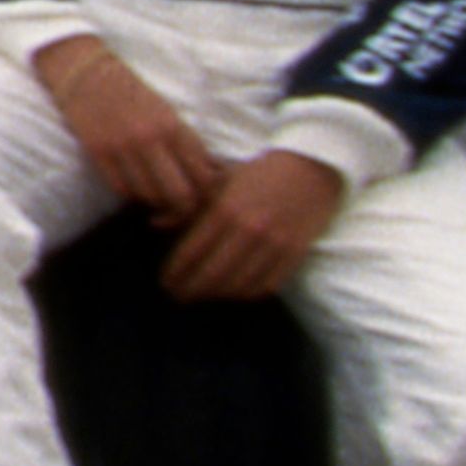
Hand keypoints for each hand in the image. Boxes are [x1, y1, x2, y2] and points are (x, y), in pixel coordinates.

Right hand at [29, 29, 223, 226]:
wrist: (86, 73)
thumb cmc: (132, 93)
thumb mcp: (167, 113)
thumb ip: (187, 143)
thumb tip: (211, 175)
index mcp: (175, 127)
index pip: (204, 177)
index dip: (207, 197)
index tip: (200, 199)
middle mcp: (151, 139)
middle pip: (181, 195)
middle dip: (183, 211)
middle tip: (177, 212)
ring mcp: (123, 146)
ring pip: (150, 196)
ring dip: (154, 203)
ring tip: (154, 199)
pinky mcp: (98, 152)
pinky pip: (122, 189)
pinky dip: (131, 194)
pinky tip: (133, 188)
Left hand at [162, 146, 348, 304]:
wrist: (310, 169)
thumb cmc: (257, 175)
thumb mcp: (218, 182)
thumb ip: (187, 206)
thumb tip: (154, 224)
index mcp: (225, 209)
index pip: (192, 252)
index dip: (175, 272)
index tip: (165, 282)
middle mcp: (249, 230)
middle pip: (212, 274)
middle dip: (191, 290)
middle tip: (177, 296)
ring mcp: (275, 244)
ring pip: (238, 284)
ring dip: (216, 295)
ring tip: (202, 296)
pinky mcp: (295, 254)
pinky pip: (266, 286)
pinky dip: (246, 294)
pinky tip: (232, 292)